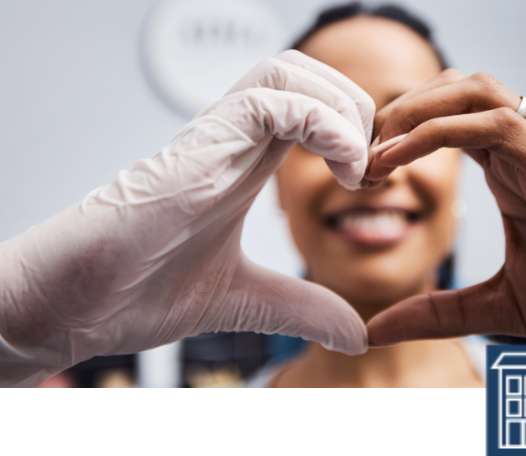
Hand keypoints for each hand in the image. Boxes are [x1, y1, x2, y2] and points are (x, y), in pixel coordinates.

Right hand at [0, 51, 374, 386]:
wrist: (77, 305)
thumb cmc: (140, 291)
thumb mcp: (248, 300)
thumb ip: (304, 307)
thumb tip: (356, 334)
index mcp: (244, 161)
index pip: (310, 105)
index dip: (354, 130)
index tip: (372, 183)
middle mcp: (233, 139)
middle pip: (306, 73)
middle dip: (355, 109)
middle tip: (370, 170)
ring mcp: (216, 138)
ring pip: (290, 72)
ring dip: (342, 110)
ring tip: (356, 169)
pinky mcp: (201, 146)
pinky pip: (273, 100)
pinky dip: (324, 124)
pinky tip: (342, 172)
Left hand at [364, 70, 525, 346]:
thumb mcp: (498, 309)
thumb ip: (438, 313)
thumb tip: (374, 328)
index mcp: (513, 176)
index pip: (448, 124)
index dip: (398, 137)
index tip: (360, 174)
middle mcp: (525, 155)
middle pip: (456, 89)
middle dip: (400, 111)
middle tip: (359, 157)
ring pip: (474, 89)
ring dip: (416, 109)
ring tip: (376, 153)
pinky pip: (493, 123)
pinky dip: (438, 131)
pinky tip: (398, 160)